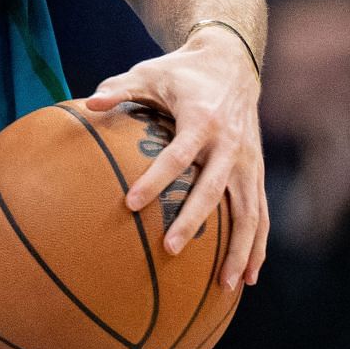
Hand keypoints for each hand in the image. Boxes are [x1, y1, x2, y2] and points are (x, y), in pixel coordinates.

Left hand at [85, 29, 266, 287]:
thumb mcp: (149, 72)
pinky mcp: (256, 171)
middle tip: (171, 251)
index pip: (178, 156)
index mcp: (202, 120)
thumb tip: (89, 103)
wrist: (232, 63)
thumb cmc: (181, 72)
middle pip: (214, 189)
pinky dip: (257, 243)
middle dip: (194, 221)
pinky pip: (260, 212)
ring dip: (239, 248)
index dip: (156, 180)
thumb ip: (120, 89)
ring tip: (225, 285)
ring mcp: (248, 160)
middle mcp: (231, 144)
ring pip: (249, 211)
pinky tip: (248, 274)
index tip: (132, 204)